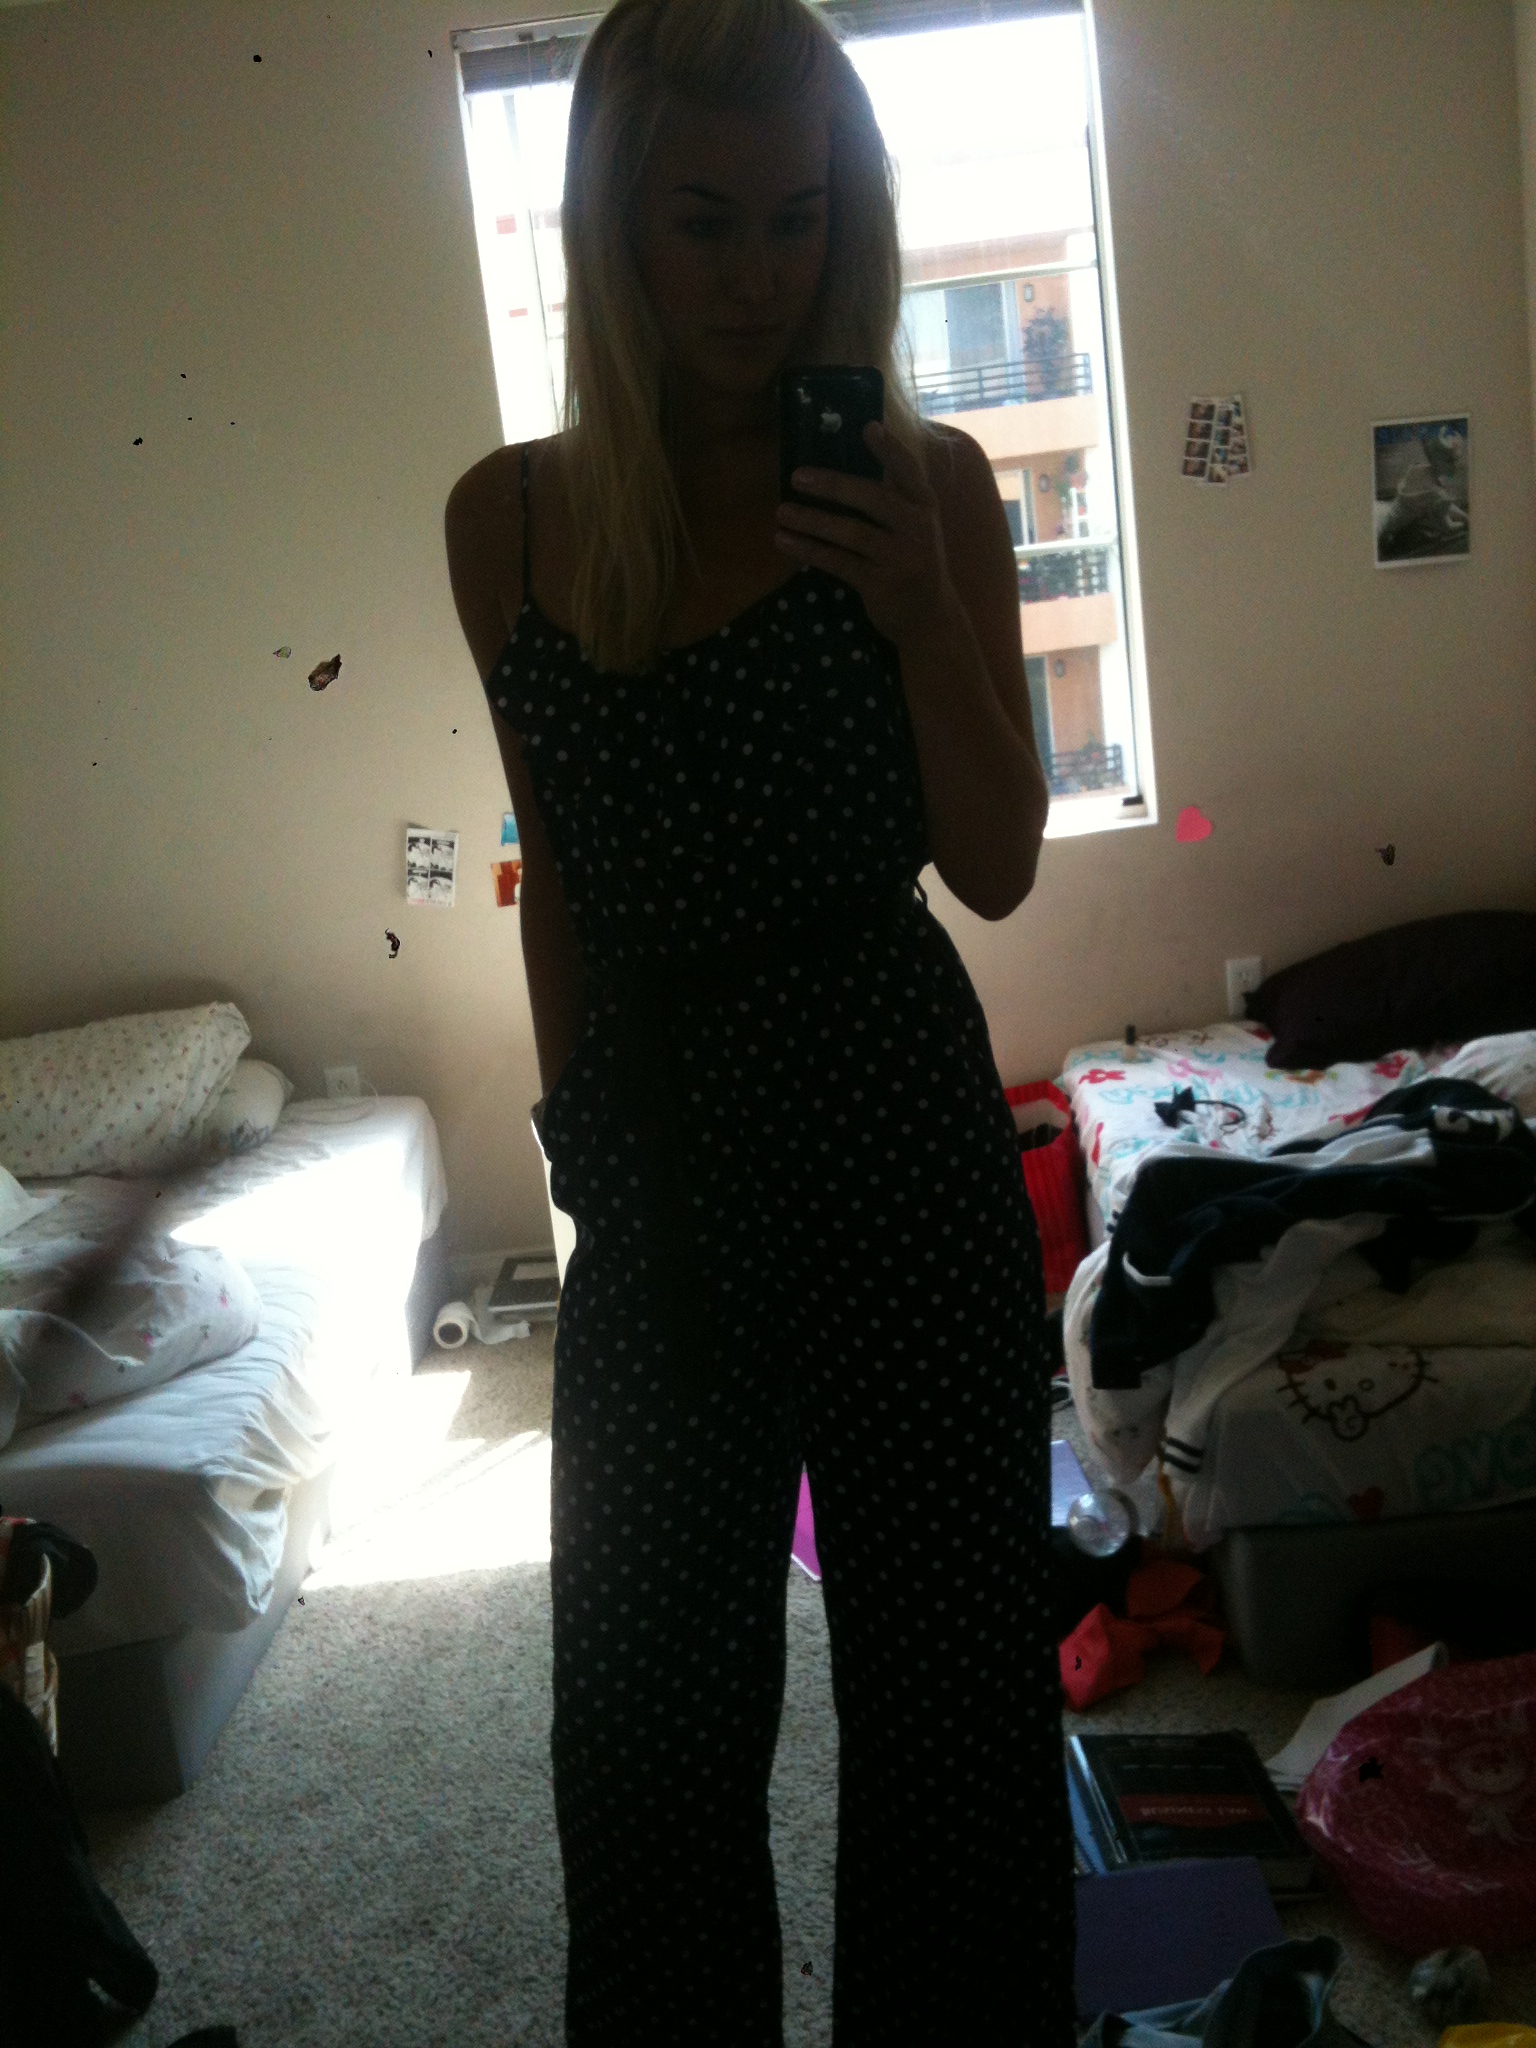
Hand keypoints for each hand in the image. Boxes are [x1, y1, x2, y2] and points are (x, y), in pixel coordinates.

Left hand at [774, 421, 959, 650]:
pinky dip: (809, 550)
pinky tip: (785, 541)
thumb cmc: (914, 562)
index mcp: (924, 506)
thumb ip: (893, 498)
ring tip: (781, 511)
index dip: (890, 449)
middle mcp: (916, 528)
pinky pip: (838, 562)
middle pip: (873, 499)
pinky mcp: (880, 584)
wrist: (930, 619)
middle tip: (797, 476)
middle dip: (833, 485)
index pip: (909, 471)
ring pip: (851, 533)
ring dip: (812, 521)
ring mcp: (899, 558)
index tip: (867, 426)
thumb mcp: (916, 526)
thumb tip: (845, 467)